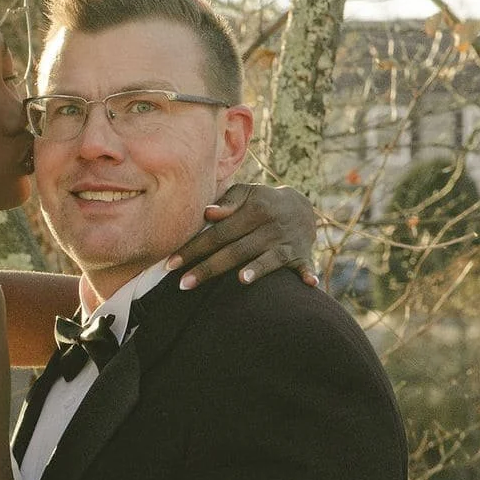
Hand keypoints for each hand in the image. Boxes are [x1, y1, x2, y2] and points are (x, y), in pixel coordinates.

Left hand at [167, 180, 319, 292]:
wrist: (302, 207)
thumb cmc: (261, 203)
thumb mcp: (246, 193)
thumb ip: (227, 202)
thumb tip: (208, 213)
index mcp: (253, 210)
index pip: (217, 232)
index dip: (193, 248)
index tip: (171, 264)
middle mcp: (269, 227)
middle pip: (235, 250)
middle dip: (209, 268)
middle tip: (183, 285)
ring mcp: (286, 242)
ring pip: (268, 259)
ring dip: (257, 269)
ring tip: (240, 280)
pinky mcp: (301, 255)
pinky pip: (305, 265)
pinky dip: (308, 273)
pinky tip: (309, 284)